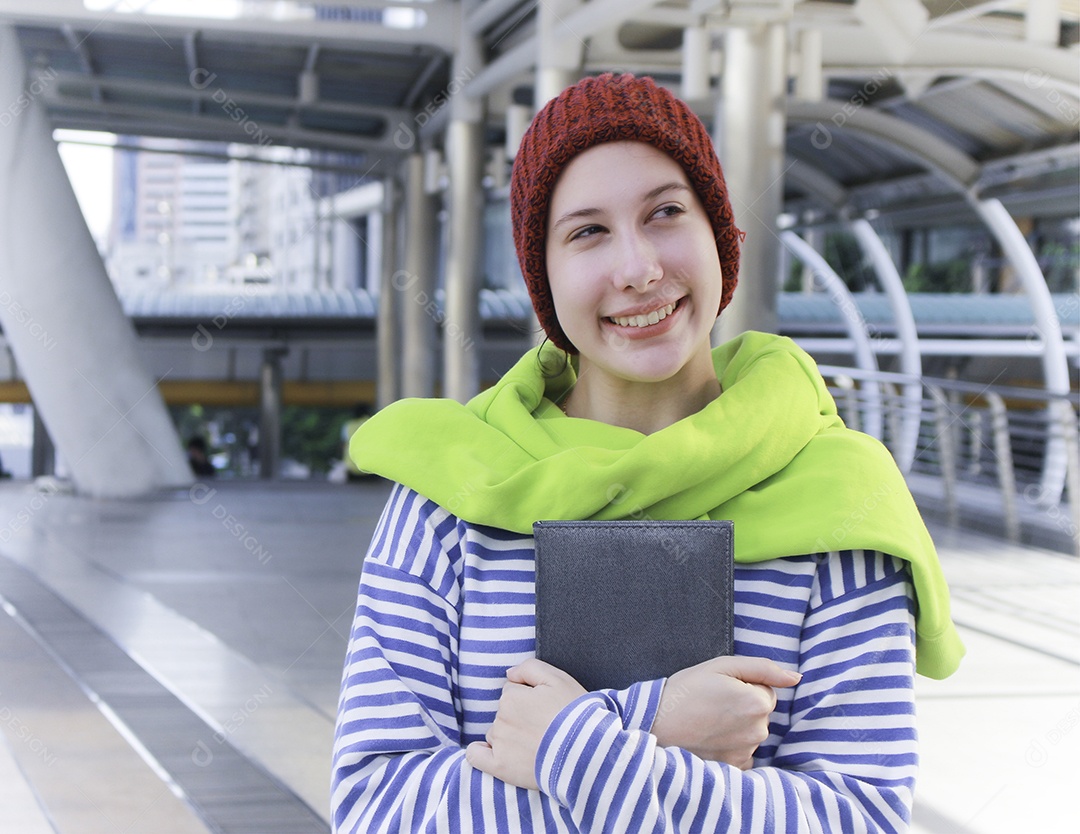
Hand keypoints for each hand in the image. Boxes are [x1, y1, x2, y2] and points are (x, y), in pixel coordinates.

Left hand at [465, 659, 586, 789]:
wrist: (586, 752)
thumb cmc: (575, 713)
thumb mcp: (558, 679)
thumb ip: (529, 668)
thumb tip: (509, 674)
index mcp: (511, 697)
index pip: (512, 691)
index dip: (529, 697)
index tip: (545, 708)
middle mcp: (501, 719)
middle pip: (503, 712)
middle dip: (519, 716)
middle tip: (543, 726)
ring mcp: (500, 744)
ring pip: (495, 732)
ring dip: (508, 735)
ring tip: (535, 743)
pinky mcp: (500, 767)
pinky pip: (476, 756)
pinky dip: (480, 753)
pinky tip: (491, 753)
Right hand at [650, 656, 800, 768]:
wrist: (653, 725)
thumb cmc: (684, 691)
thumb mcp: (721, 666)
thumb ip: (762, 668)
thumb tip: (795, 677)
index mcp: (757, 703)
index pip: (765, 690)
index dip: (742, 685)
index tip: (719, 688)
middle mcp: (757, 732)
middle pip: (760, 713)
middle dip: (741, 706)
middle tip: (710, 704)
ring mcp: (746, 753)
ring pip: (750, 732)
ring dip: (735, 726)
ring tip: (705, 721)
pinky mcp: (734, 768)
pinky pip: (742, 752)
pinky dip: (729, 745)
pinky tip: (708, 739)